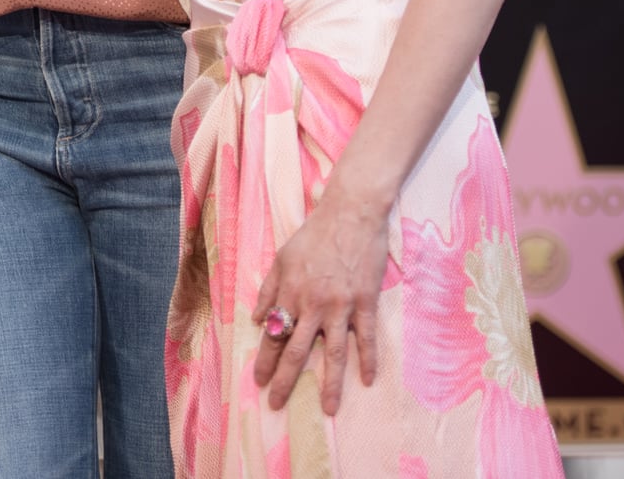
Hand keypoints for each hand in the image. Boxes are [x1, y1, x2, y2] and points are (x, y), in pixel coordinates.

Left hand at [252, 189, 389, 414]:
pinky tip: (368, 381)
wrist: (350, 214)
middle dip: (285, 380)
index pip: (273, 335)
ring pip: (334, 353)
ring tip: (329, 409)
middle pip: (297, 351)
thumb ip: (268, 289)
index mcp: (290, 293)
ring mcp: (341, 306)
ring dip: (331, 384)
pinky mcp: (365, 303)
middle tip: (277, 404)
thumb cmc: (314, 234)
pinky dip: (368, 360)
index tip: (258, 381)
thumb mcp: (282, 258)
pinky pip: (367, 338)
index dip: (264, 360)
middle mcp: (312, 305)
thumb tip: (255, 319)